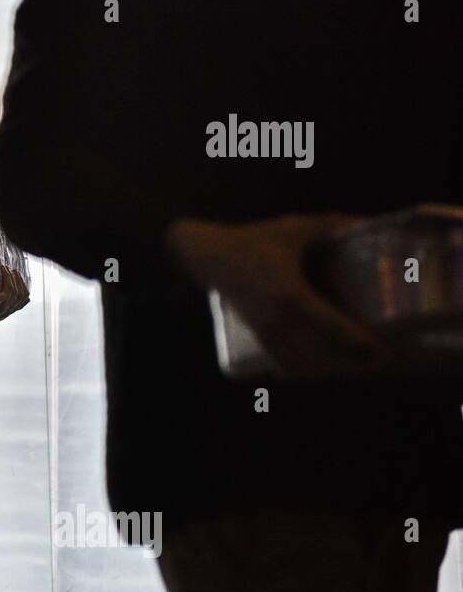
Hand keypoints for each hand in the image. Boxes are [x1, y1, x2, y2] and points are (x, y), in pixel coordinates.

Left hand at [0, 265, 29, 331]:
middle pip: (22, 297)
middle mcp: (1, 313)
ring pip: (15, 294)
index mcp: (1, 312)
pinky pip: (5, 293)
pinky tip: (2, 270)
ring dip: (13, 278)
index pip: (23, 301)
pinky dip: (6, 279)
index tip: (18, 274)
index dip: (24, 286)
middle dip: (20, 280)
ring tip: (7, 268)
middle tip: (13, 269)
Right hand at [165, 215, 390, 378]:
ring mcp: (266, 330)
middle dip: (351, 362)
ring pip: (303, 364)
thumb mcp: (290, 229)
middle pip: (322, 355)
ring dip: (330, 369)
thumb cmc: (251, 241)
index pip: (332, 327)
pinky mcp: (258, 333)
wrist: (209, 257)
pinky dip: (304, 370)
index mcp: (292, 294)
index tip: (382, 347)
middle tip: (377, 358)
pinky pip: (283, 363)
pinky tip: (319, 368)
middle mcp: (279, 319)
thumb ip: (326, 225)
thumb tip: (361, 221)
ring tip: (354, 364)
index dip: (360, 342)